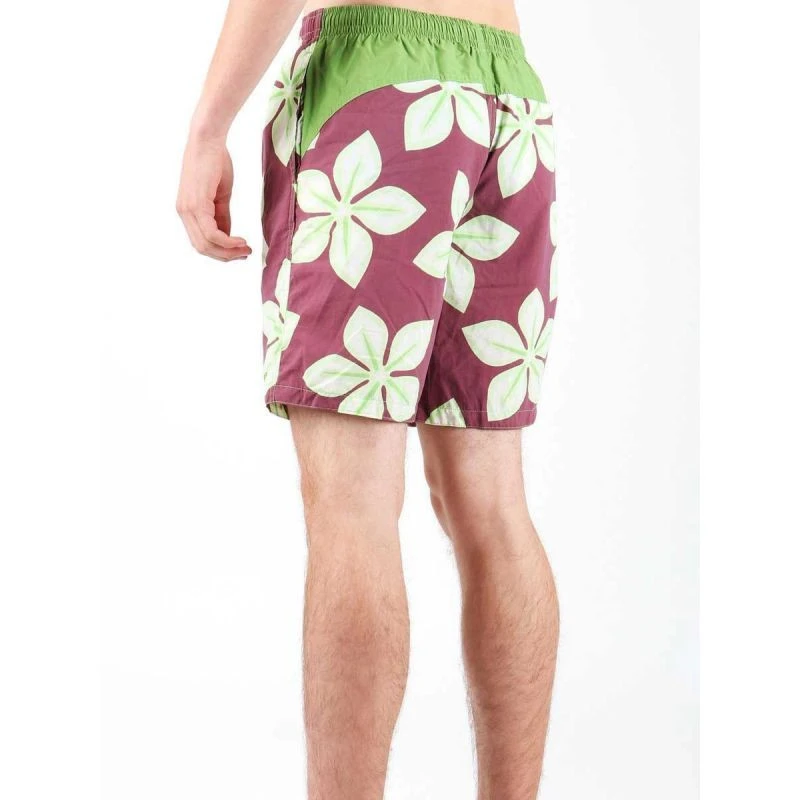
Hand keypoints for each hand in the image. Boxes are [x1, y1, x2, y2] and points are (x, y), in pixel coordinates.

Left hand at [176, 134, 251, 261]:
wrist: (208, 140)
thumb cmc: (215, 162)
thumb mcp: (220, 196)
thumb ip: (223, 218)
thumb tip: (229, 237)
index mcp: (188, 212)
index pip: (201, 242)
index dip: (221, 252)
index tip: (240, 252)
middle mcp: (184, 213)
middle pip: (202, 248)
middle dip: (226, 256)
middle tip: (246, 254)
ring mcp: (188, 210)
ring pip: (206, 244)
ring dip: (228, 252)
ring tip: (246, 250)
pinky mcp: (196, 205)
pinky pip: (212, 234)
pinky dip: (228, 242)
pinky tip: (240, 241)